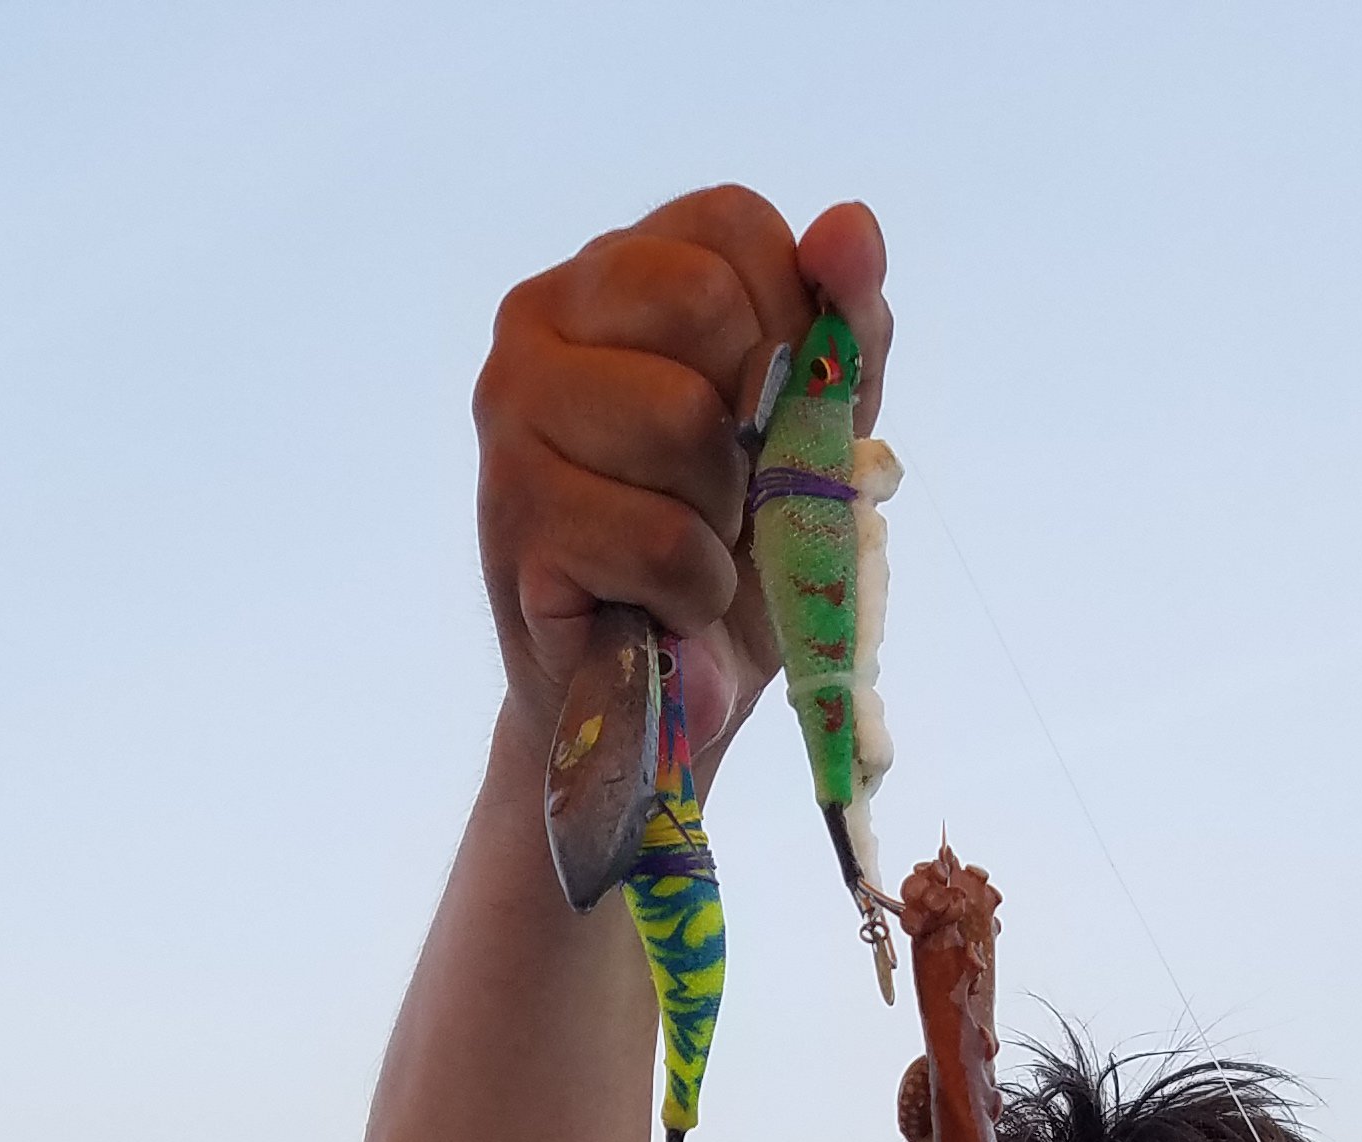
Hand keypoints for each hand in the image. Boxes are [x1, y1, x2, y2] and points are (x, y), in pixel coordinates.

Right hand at [473, 190, 891, 757]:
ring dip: (723, 518)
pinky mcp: (515, 521)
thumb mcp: (812, 433)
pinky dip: (694, 593)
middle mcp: (540, 315)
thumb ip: (845, 330)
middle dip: (751, 422)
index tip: (771, 409)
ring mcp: (511, 414)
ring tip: (689, 551)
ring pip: (681, 422)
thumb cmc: (731, 547)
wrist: (664, 697)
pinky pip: (662, 541)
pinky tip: (662, 606)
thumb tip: (850, 228)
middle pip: (705, 306)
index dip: (790, 322)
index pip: (734, 223)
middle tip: (726, 491)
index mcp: (616, 268)